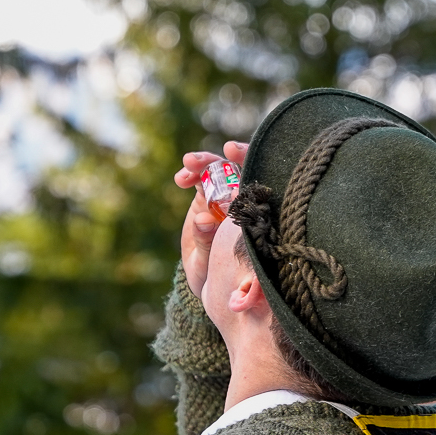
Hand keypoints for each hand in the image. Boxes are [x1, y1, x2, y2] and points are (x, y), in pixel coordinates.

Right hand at [175, 141, 247, 298]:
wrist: (208, 282)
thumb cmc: (219, 275)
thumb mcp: (212, 263)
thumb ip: (207, 243)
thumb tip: (204, 220)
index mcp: (253, 212)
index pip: (255, 179)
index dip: (246, 159)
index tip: (231, 152)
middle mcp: (240, 201)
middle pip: (233, 170)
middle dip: (216, 161)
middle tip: (195, 161)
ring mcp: (223, 199)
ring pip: (216, 171)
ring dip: (200, 164)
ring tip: (186, 169)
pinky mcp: (206, 200)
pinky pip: (199, 180)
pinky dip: (189, 175)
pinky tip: (180, 180)